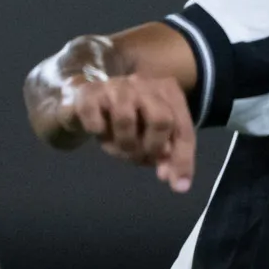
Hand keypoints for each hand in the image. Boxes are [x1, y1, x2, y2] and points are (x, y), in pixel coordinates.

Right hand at [55, 67, 197, 191]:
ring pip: (126, 119)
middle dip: (152, 148)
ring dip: (124, 144)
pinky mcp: (89, 93)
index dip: (182, 159)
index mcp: (168, 92)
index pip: (182, 129)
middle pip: (161, 120)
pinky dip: (98, 132)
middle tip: (140, 157)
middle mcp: (144, 83)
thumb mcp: (151, 139)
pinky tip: (99, 131)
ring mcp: (116, 85)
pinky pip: (96, 120)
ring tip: (118, 147)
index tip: (178, 185)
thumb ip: (167, 156)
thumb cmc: (127, 122)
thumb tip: (177, 181)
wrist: (85, 104)